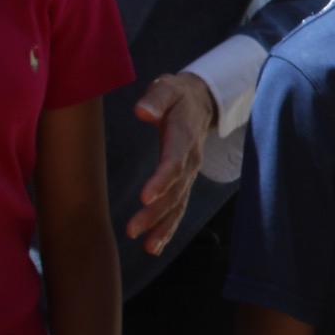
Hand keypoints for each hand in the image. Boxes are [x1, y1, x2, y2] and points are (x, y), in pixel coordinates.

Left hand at [128, 72, 217, 254]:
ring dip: (163, 226)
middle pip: (175, 190)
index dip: (162, 179)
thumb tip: (142, 111)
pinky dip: (169, 228)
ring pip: (178, 203)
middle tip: (132, 230)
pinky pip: (179, 207)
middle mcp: (190, 159)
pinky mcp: (185, 181)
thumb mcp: (168, 87)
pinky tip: (154, 246)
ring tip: (147, 247)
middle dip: (156, 212)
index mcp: (184, 135)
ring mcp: (190, 173)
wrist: (202, 101)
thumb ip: (157, 98)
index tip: (145, 197)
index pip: (174, 160)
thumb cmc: (177, 95)